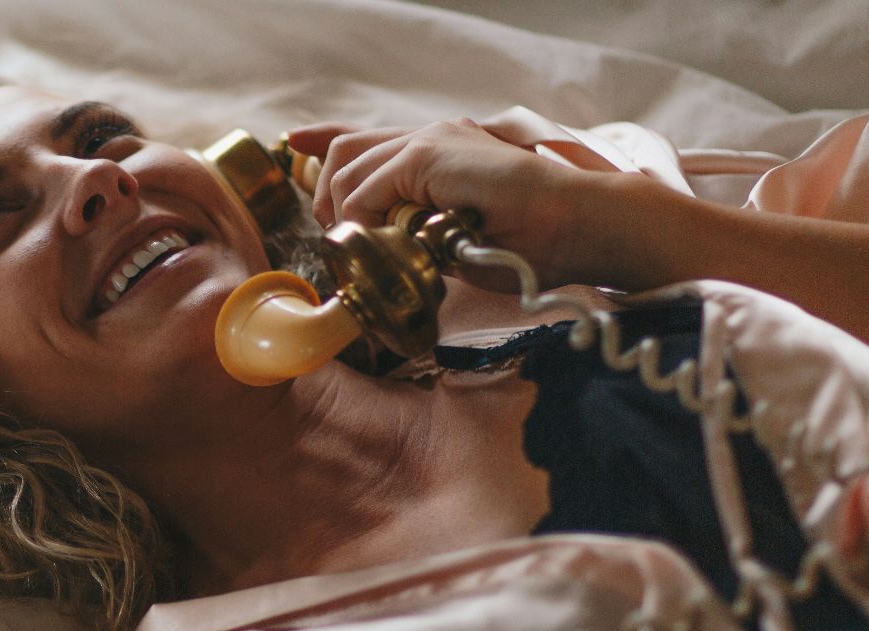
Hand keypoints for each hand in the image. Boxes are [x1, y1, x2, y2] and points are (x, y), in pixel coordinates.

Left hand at [287, 120, 614, 292]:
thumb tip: (386, 257)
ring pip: (349, 169)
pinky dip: (366, 220)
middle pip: (346, 152)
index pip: (365, 138)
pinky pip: (368, 190)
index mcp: (440, 151)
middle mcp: (431, 136)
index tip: (294, 145)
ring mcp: (430, 140)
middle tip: (339, 241)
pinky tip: (383, 244)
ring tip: (366, 250)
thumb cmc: (532, 244)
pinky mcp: (429, 154)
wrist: (574, 226)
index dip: (322, 140)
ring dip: (347, 214)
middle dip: (325, 196)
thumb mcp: (460, 242)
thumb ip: (419, 239)